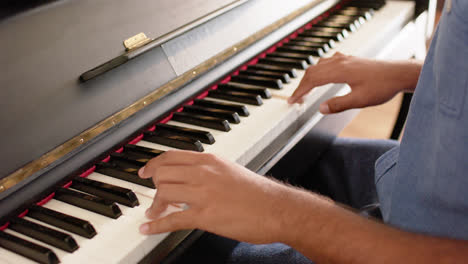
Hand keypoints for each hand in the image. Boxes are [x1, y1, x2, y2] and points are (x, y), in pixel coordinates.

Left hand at [138, 150, 290, 243]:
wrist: (277, 209)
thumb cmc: (258, 193)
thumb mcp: (231, 171)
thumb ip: (210, 171)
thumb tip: (192, 176)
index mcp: (210, 161)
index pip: (171, 156)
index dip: (153, 164)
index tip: (145, 172)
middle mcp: (203, 173)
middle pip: (163, 173)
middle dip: (153, 186)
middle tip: (153, 196)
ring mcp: (203, 194)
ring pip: (164, 193)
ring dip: (154, 205)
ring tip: (154, 213)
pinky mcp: (205, 216)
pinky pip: (172, 219)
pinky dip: (156, 225)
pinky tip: (147, 228)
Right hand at [288, 53, 421, 113]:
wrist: (399, 74)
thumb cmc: (382, 86)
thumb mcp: (360, 100)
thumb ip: (338, 104)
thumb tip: (320, 109)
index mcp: (340, 71)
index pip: (312, 80)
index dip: (300, 91)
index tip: (292, 101)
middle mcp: (340, 62)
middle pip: (312, 71)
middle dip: (302, 85)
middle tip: (296, 99)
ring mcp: (345, 59)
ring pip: (319, 65)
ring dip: (310, 77)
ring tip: (306, 90)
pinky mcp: (350, 60)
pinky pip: (328, 62)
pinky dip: (319, 70)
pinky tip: (322, 74)